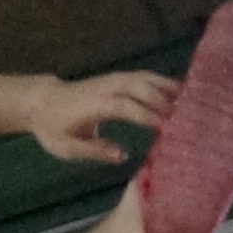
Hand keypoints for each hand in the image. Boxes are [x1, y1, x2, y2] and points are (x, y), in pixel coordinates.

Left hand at [20, 69, 176, 163]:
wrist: (41, 101)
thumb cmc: (53, 128)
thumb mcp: (67, 147)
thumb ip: (95, 151)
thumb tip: (122, 155)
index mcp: (95, 105)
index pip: (125, 106)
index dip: (146, 114)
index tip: (166, 126)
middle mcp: (106, 87)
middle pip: (140, 88)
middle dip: (163, 101)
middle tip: (187, 117)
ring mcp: (112, 79)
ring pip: (145, 78)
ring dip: (167, 88)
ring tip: (191, 101)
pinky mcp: (117, 78)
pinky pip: (143, 76)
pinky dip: (162, 82)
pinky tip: (179, 91)